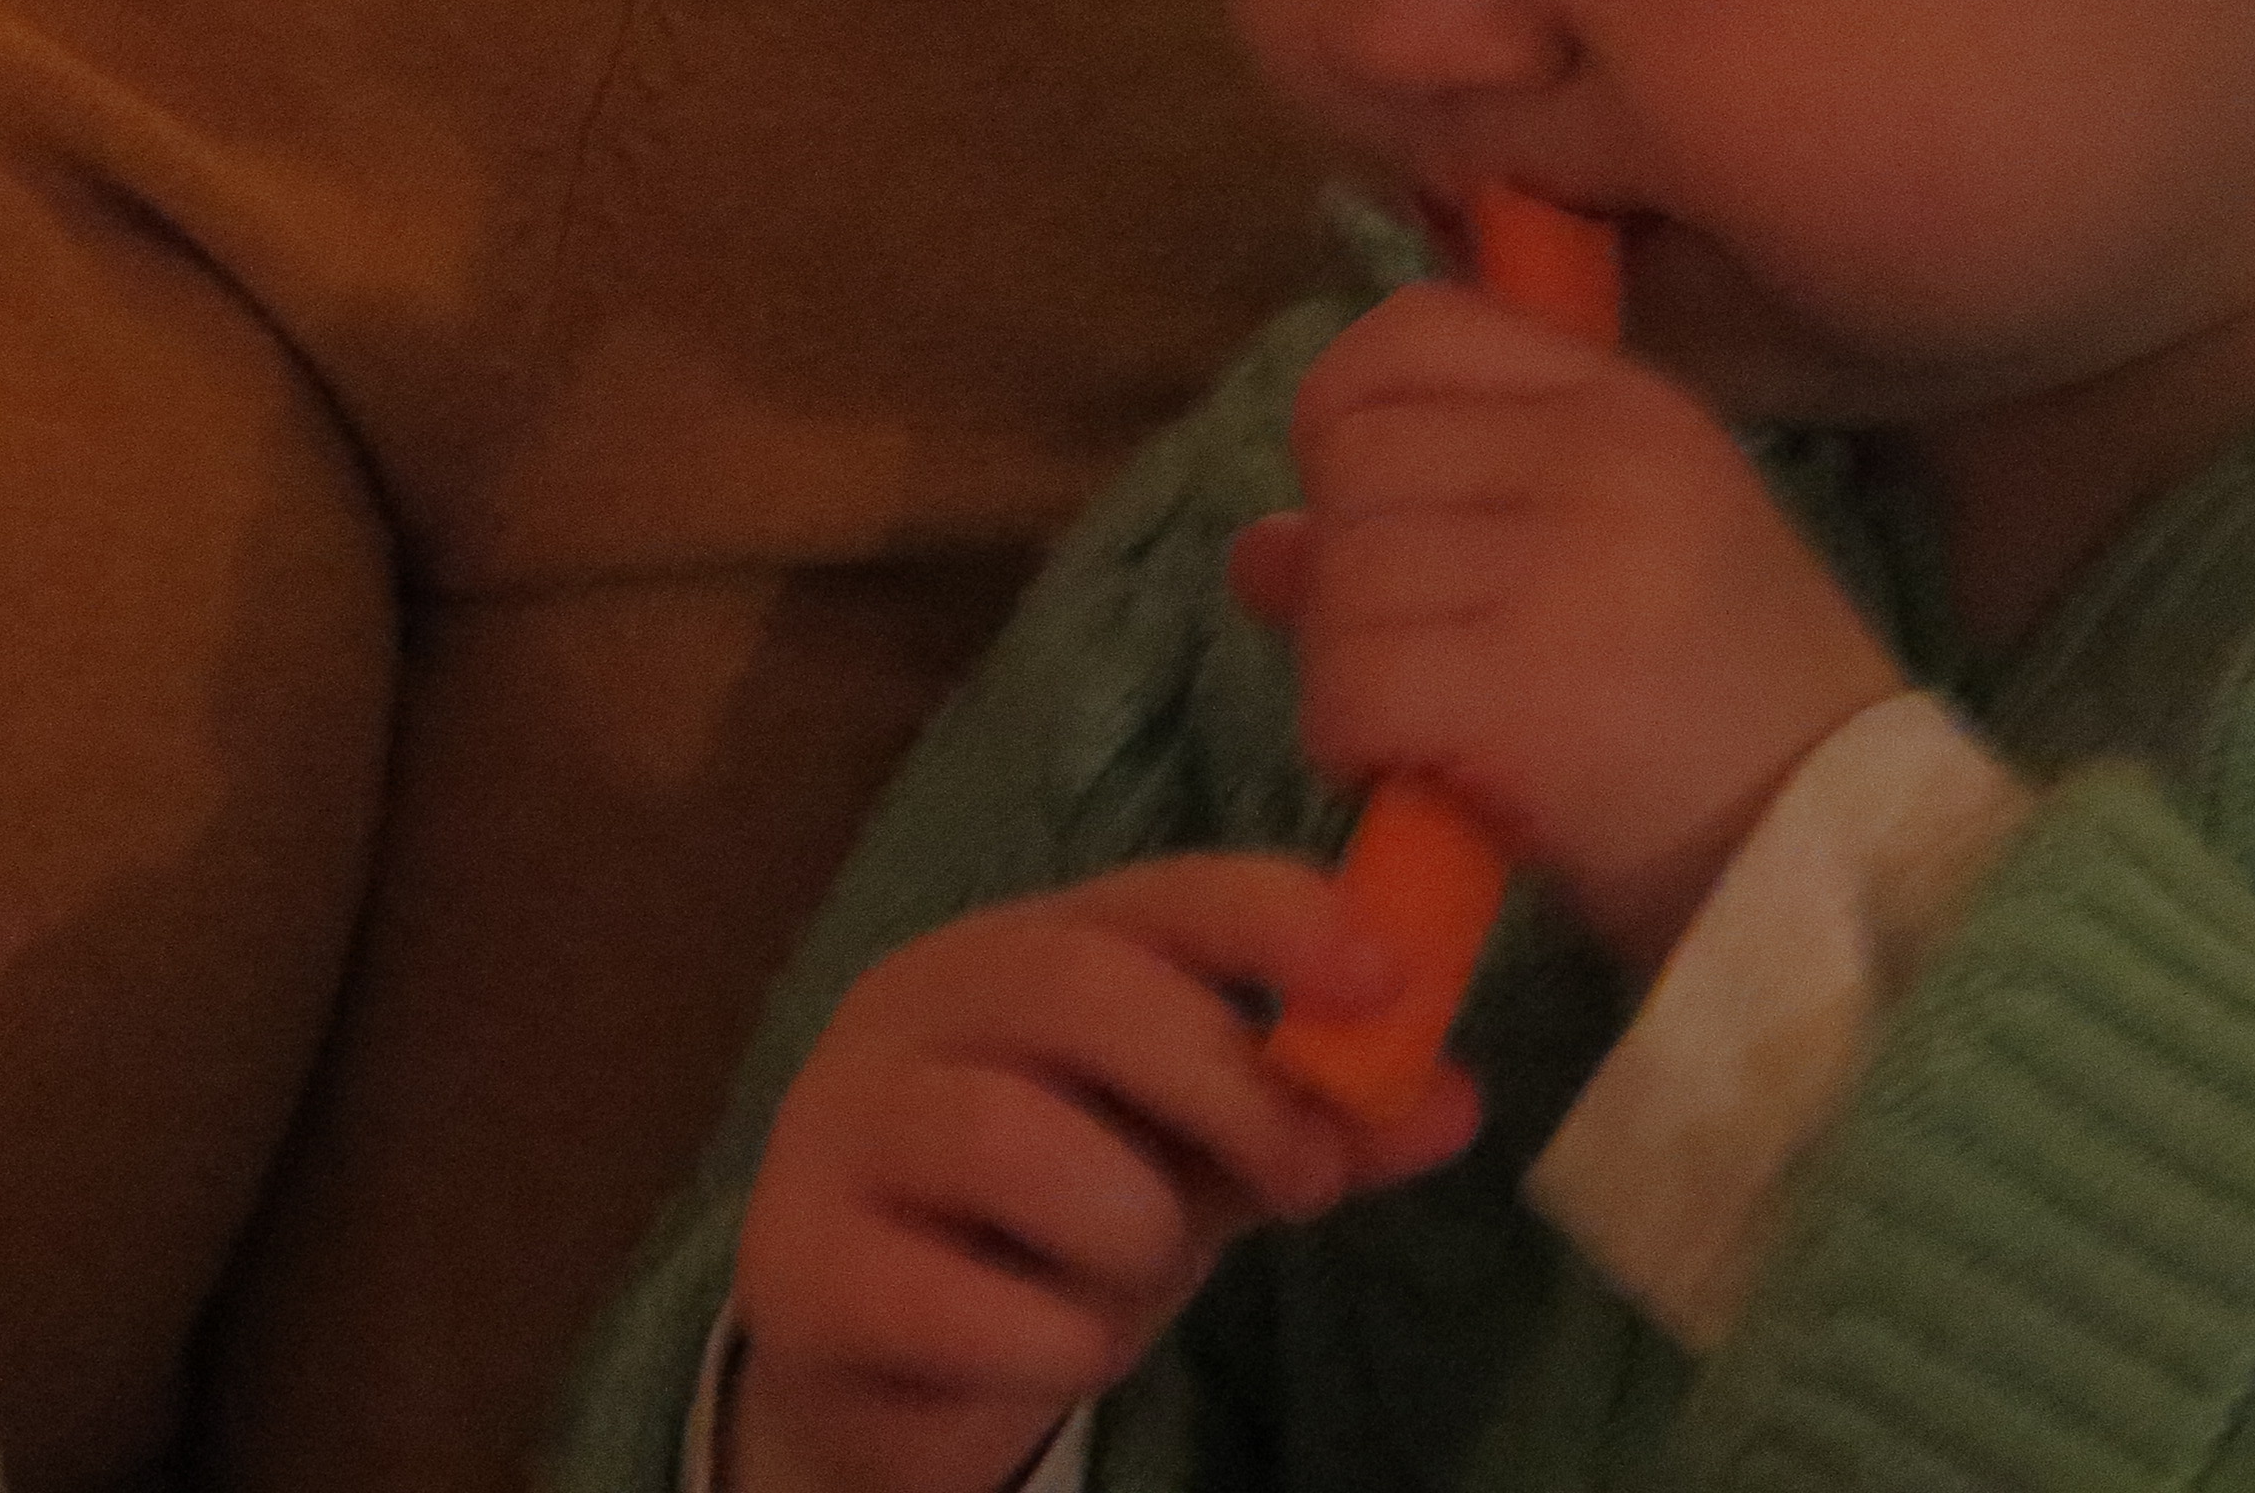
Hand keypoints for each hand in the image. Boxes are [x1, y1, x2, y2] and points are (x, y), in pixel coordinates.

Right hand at [726, 856, 1475, 1492]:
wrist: (889, 1362)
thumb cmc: (1059, 1220)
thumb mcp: (1204, 1158)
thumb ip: (1316, 1120)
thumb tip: (1457, 1103)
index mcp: (1026, 945)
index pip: (1158, 892)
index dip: (1275, 918)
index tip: (1385, 974)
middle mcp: (918, 1005)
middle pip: (1082, 988)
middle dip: (1228, 1085)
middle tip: (1309, 1180)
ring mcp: (837, 1127)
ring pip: (1013, 1140)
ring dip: (1128, 1228)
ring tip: (1135, 1273)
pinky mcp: (796, 1266)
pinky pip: (956, 1297)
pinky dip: (1050, 1340)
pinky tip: (1052, 1344)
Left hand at [1238, 281, 1909, 975]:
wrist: (1840, 859)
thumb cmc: (1733, 722)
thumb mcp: (1612, 574)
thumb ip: (1444, 526)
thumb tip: (1259, 545)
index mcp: (1628, 402)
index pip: (1412, 329)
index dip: (1349, 418)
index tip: (1379, 514)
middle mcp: (1598, 452)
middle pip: (1351, 453)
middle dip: (1344, 567)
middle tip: (1412, 655)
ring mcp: (1563, 561)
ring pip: (1339, 574)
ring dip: (1343, 668)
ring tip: (1424, 728)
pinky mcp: (1525, 685)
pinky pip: (1348, 682)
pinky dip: (1348, 743)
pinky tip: (1412, 779)